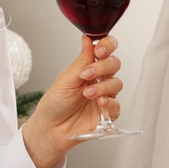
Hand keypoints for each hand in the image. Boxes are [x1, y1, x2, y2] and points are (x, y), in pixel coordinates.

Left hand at [22, 34, 122, 167]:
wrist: (51, 128)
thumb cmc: (55, 103)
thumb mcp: (66, 79)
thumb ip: (82, 61)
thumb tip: (88, 39)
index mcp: (88, 67)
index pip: (105, 50)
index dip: (107, 46)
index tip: (99, 50)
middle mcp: (99, 79)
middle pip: (114, 64)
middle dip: (103, 66)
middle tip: (87, 74)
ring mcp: (104, 95)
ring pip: (117, 83)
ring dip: (103, 86)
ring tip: (87, 94)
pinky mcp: (107, 113)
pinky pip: (117, 105)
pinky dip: (110, 103)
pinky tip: (100, 103)